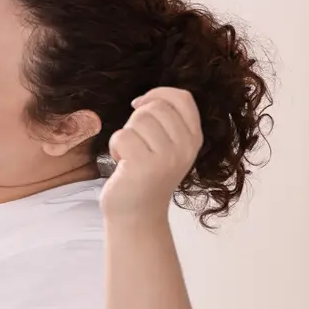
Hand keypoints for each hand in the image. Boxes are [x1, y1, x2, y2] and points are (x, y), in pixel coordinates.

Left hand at [101, 87, 202, 224]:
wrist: (137, 214)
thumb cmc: (146, 177)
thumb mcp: (168, 148)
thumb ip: (166, 123)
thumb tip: (145, 99)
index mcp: (194, 139)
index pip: (183, 98)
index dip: (159, 93)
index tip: (141, 104)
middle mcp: (185, 147)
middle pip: (155, 107)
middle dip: (136, 119)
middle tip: (135, 142)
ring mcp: (166, 157)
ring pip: (139, 120)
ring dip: (125, 134)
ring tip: (129, 154)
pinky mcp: (144, 166)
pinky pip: (122, 136)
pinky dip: (115, 146)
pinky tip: (121, 162)